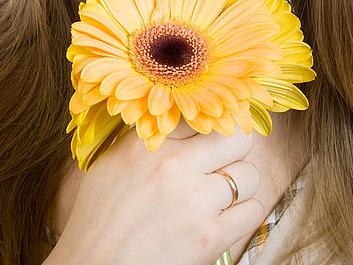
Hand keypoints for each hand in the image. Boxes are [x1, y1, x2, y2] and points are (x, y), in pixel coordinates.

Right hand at [43, 124, 262, 264]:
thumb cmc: (98, 218)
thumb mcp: (112, 162)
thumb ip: (146, 137)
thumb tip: (177, 119)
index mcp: (150, 143)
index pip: (202, 116)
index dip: (208, 126)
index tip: (209, 135)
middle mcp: (175, 165)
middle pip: (238, 138)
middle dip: (236, 149)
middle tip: (225, 159)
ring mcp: (195, 201)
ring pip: (250, 174)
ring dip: (240, 183)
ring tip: (221, 193)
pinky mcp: (210, 237)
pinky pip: (253, 210)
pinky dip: (245, 212)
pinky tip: (227, 216)